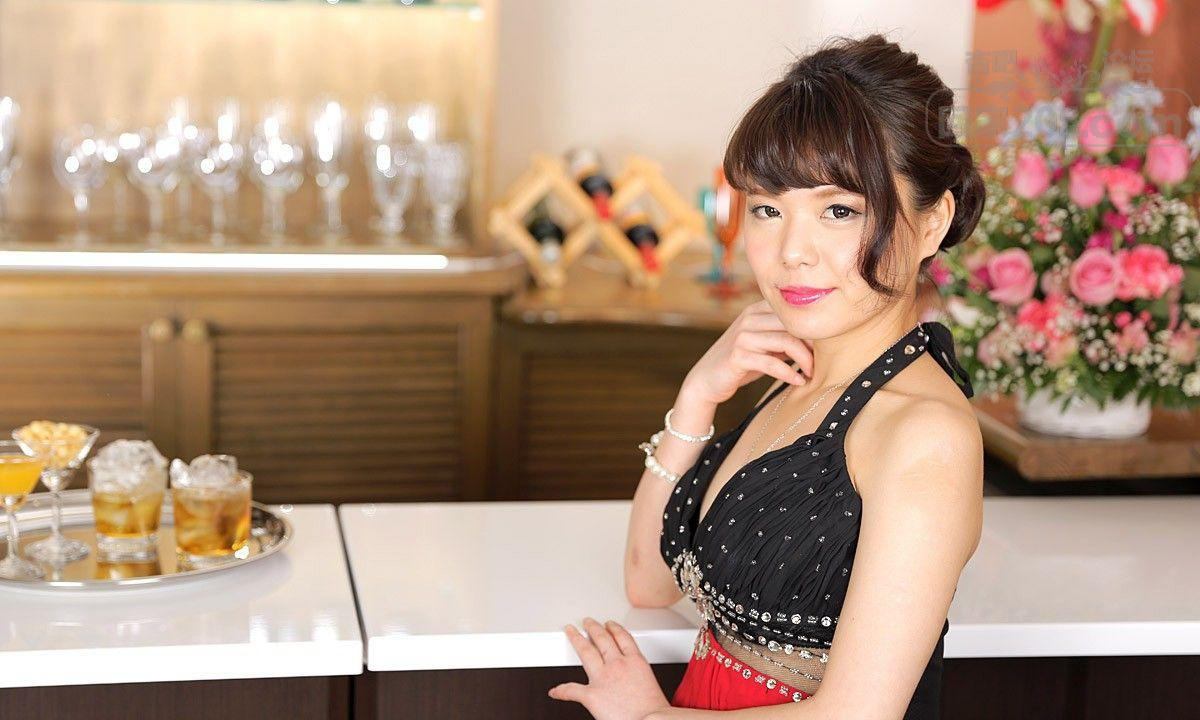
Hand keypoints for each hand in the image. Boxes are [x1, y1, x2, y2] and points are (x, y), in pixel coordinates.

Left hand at [548, 617, 670, 719]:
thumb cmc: (654, 710)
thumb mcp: (651, 684)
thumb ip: (638, 677)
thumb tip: (633, 685)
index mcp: (636, 662)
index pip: (623, 638)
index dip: (614, 629)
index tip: (610, 625)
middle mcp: (618, 665)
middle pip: (602, 639)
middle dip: (593, 628)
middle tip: (587, 622)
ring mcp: (603, 677)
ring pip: (586, 651)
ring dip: (577, 639)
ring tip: (571, 632)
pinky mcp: (591, 695)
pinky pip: (571, 690)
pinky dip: (561, 691)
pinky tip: (555, 691)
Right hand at [682, 298, 813, 406]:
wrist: (706, 380)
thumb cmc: (740, 363)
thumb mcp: (763, 345)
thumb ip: (783, 337)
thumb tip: (818, 339)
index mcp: (756, 310)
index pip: (792, 312)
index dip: (811, 329)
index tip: (823, 347)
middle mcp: (749, 318)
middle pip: (792, 325)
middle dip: (812, 345)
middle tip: (822, 362)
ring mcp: (742, 336)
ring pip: (785, 341)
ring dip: (804, 360)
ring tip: (812, 373)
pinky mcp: (738, 355)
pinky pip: (772, 363)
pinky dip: (789, 373)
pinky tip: (799, 381)